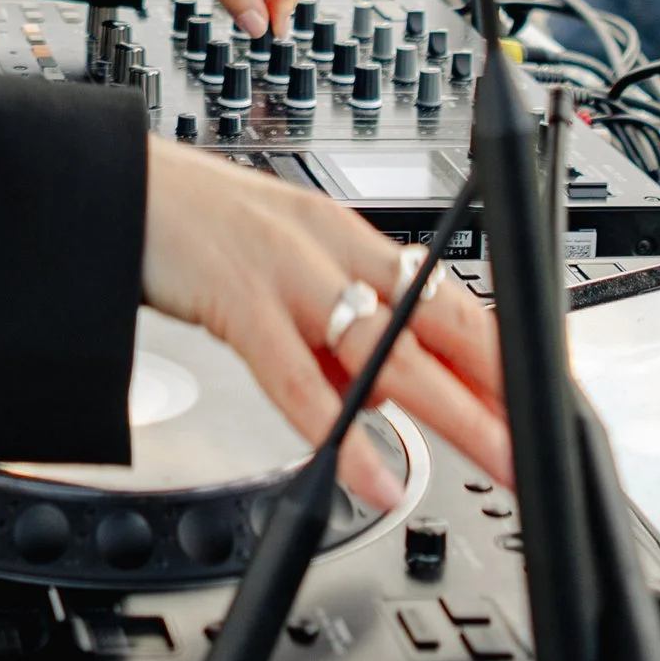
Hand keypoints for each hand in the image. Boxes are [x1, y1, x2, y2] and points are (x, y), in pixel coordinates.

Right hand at [143, 143, 511, 505]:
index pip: (446, 295)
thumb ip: (330, 331)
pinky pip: (297, 379)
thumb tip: (384, 395)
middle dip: (501, 386)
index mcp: (345, 237)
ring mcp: (286, 273)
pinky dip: (339, 435)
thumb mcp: (280, 269)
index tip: (547, 394)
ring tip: (498, 458)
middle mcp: (329, 248)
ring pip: (387, 350)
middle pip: (437, 322)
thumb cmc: (191, 226)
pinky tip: (373, 475)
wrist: (111, 185)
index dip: (504, 348)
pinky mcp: (236, 300)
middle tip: (548, 439)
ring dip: (454, 411)